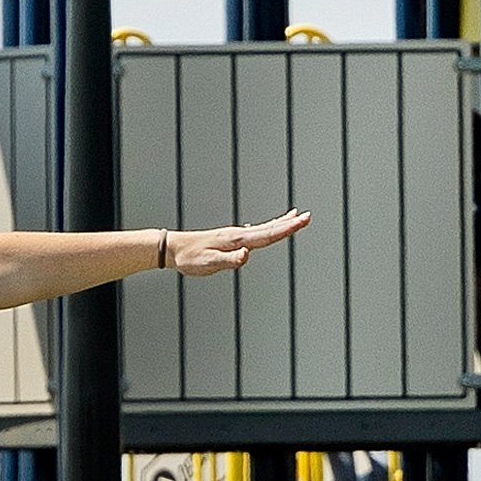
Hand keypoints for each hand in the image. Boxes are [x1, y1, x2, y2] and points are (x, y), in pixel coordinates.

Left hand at [157, 212, 310, 273]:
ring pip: (263, 228)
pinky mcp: (230, 239)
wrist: (173, 248)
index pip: (267, 234)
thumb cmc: (190, 258)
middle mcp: (238, 234)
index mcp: (236, 240)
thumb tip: (247, 255)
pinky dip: (267, 227)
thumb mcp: (208, 264)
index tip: (302, 220)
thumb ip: (228, 261)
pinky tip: (269, 227)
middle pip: (269, 228)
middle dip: (289, 223)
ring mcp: (234, 235)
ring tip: (296, 216)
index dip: (286, 229)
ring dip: (281, 223)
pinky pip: (255, 232)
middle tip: (307, 216)